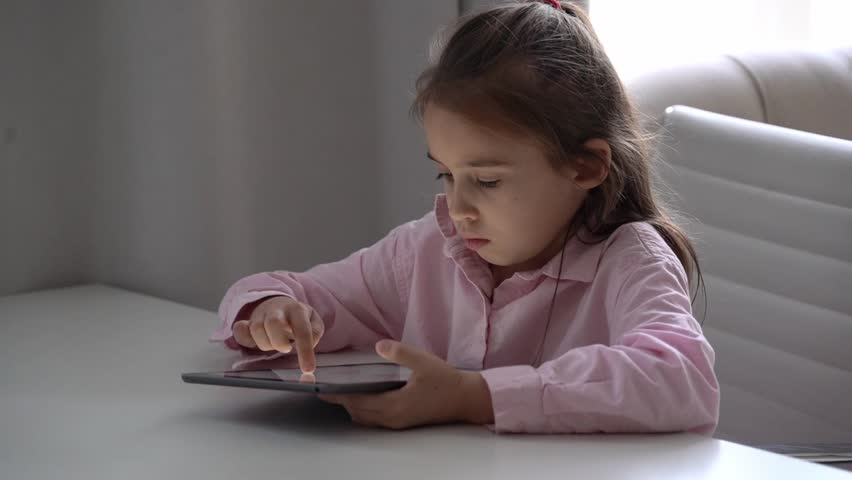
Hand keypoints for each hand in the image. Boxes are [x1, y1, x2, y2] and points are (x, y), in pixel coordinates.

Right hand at [231, 296, 324, 372]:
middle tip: (286, 348)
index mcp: (296, 310)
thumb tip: (311, 342)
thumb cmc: (296, 317)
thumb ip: (316, 331)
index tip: (308, 369)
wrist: (277, 304)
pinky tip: (252, 342)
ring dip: (266, 344)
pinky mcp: (247, 323)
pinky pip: (240, 330)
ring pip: (257, 330)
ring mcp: (260, 316)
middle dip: (279, 342)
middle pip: (273, 323)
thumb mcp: (313, 320)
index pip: (302, 330)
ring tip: (274, 344)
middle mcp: (277, 311)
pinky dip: (244, 338)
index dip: (305, 351)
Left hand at [319, 340, 493, 428]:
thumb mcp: (424, 362)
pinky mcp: (404, 421)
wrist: (467, 399)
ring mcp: (399, 422)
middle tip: (327, 389)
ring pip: (366, 419)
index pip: (357, 402)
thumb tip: (379, 346)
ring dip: (353, 407)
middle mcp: (393, 417)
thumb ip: (400, 353)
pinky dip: (365, 410)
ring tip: (343, 392)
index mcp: (394, 405)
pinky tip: (366, 398)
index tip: (322, 389)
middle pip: (358, 413)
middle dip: (342, 402)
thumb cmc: (446, 380)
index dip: (338, 396)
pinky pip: (376, 420)